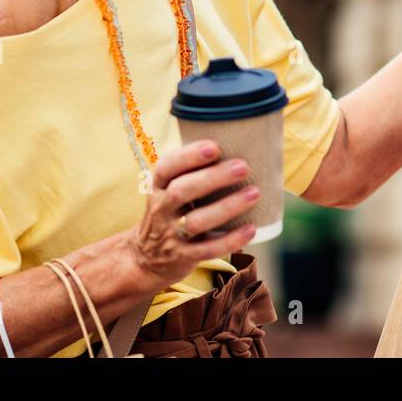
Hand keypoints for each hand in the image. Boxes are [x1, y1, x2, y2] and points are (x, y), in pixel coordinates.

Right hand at [126, 140, 261, 289]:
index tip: (214, 146)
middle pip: (183, 191)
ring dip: (227, 206)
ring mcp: (172, 234)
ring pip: (197, 221)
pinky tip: (251, 229)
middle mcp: (162, 208)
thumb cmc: (172, 211)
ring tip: (254, 193)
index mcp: (159, 186)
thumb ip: (193, 171)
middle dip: (213, 177)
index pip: (167, 167)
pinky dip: (231, 240)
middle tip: (243, 166)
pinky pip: (208, 249)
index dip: (189, 156)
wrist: (146, 257)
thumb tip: (239, 142)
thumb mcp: (169, 189)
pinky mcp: (184, 256)